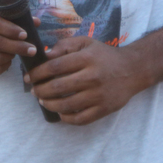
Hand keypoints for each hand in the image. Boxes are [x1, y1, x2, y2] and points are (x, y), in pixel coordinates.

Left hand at [25, 37, 144, 125]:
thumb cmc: (105, 55)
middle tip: (34, 91)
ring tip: (43, 101)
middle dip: (40, 90)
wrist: (133, 69)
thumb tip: (45, 55)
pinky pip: (80, 119)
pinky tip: (60, 112)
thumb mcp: (86, 43)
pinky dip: (66, 118)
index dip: (37, 73)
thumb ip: (65, 45)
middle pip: (57, 87)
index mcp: (86, 58)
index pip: (54, 67)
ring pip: (66, 105)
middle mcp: (92, 77)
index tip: (28, 78)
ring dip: (49, 104)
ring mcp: (98, 95)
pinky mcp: (104, 109)